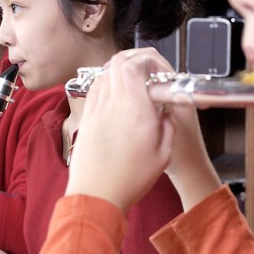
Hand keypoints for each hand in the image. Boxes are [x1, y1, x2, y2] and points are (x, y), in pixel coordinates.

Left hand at [66, 48, 183, 212]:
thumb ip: (168, 126)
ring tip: (132, 81)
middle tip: (145, 67)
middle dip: (132, 58)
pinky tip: (115, 95)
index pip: (133, 65)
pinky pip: (94, 90)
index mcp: (134, 109)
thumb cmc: (128, 179)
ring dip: (118, 70)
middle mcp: (111, 104)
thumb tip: (165, 113)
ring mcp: (95, 110)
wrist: (96, 195)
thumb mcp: (163, 154)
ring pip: (103, 74)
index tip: (155, 65)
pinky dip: (105, 84)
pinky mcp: (86, 119)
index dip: (145, 58)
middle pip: (116, 63)